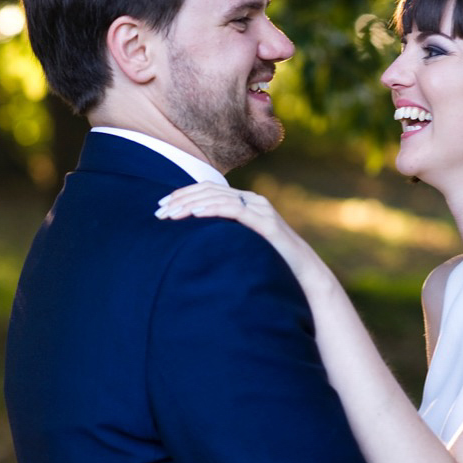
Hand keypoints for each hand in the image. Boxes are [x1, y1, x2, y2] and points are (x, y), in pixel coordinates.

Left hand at [155, 182, 308, 273]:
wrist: (303, 273)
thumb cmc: (270, 261)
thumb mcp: (242, 243)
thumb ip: (224, 235)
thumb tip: (194, 240)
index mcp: (245, 202)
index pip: (208, 190)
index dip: (183, 194)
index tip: (161, 205)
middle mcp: (252, 200)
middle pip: (209, 191)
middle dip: (180, 200)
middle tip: (158, 212)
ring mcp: (260, 209)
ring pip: (219, 198)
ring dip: (191, 204)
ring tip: (171, 213)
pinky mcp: (266, 223)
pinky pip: (235, 210)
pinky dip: (213, 209)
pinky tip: (196, 214)